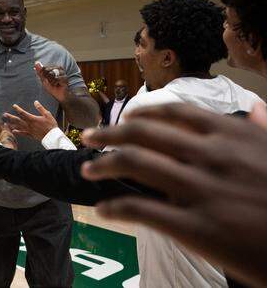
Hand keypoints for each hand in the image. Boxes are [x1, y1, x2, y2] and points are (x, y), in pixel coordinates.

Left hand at [4, 100, 57, 140]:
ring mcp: (29, 130)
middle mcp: (29, 125)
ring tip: (6, 123)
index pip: (23, 113)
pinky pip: (23, 133)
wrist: (52, 136)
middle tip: (5, 115)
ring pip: (19, 127)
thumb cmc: (51, 125)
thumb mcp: (47, 114)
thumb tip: (35, 102)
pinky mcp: (31, 135)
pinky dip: (18, 132)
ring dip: (12, 124)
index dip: (18, 109)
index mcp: (33, 119)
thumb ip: (40, 108)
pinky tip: (13, 131)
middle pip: (18, 120)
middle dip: (11, 117)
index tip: (14, 106)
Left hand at [35, 62, 68, 102]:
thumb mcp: (43, 79)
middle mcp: (58, 68)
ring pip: (52, 74)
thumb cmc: (51, 87)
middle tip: (51, 82)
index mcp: (53, 67)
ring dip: (50, 81)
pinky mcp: (65, 77)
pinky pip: (56, 78)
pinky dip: (55, 83)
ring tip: (54, 84)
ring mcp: (62, 72)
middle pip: (47, 69)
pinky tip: (57, 84)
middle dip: (46, 77)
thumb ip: (40, 71)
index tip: (46, 79)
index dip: (43, 74)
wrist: (59, 95)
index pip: (44, 67)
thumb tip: (36, 63)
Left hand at [80, 103, 266, 287]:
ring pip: (135, 163)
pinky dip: (115, 207)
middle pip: (143, 133)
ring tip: (87, 171)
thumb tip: (258, 109)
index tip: (123, 119)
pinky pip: (142, 210)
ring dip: (102, 165)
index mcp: (232, 135)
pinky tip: (104, 210)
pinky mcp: (198, 228)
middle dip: (108, 134)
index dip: (140, 114)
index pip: (173, 112)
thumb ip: (264, 130)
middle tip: (89, 138)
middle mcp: (213, 155)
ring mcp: (203, 190)